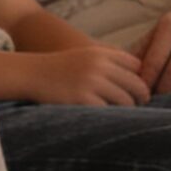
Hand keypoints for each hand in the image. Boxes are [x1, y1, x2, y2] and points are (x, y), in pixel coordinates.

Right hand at [5, 46, 150, 106]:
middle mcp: (99, 66)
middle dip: (140, 98)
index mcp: (101, 53)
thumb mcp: (85, 55)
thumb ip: (110, 62)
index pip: (137, 66)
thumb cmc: (60, 68)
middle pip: (137, 85)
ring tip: (117, 113)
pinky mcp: (82, 99)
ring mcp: (90, 82)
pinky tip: (102, 117)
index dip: (138, 79)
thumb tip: (140, 80)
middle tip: (136, 106)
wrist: (29, 74)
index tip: (133, 90)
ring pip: (126, 101)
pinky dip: (108, 116)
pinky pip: (108, 112)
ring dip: (125, 110)